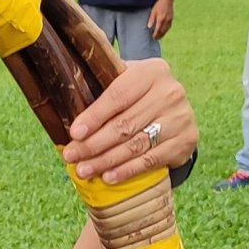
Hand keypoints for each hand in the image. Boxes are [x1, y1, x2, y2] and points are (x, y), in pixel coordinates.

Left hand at [60, 56, 195, 185]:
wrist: (174, 111)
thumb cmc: (138, 96)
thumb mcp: (125, 81)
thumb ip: (102, 86)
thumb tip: (62, 106)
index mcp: (152, 71)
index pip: (117, 97)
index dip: (94, 117)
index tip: (74, 134)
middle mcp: (170, 92)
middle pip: (124, 124)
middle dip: (93, 144)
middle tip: (71, 157)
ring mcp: (181, 117)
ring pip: (135, 144)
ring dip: (106, 161)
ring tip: (83, 170)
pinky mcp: (186, 140)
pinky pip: (151, 160)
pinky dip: (127, 170)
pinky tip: (108, 177)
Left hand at [146, 0, 173, 40]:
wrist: (168, 0)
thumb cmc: (159, 5)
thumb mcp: (153, 11)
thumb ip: (151, 19)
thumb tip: (149, 27)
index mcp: (161, 19)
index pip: (158, 30)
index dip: (156, 34)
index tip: (153, 38)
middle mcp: (166, 21)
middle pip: (163, 31)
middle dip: (159, 35)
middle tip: (156, 39)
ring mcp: (170, 20)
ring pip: (166, 29)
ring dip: (163, 34)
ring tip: (160, 37)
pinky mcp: (171, 18)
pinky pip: (169, 26)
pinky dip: (166, 30)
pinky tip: (164, 30)